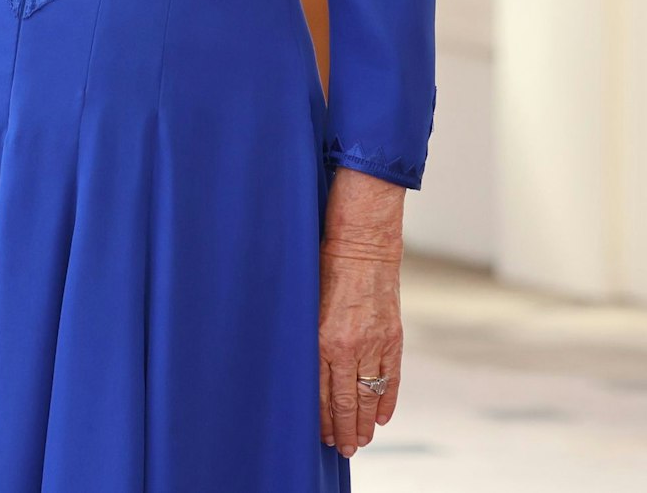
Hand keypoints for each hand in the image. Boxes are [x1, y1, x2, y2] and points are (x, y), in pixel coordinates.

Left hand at [318, 173, 405, 458]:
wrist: (362, 245)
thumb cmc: (323, 267)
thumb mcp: (305, 302)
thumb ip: (307, 335)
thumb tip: (302, 364)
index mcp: (321, 338)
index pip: (322, 391)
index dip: (323, 417)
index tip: (322, 437)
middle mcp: (348, 346)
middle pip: (347, 400)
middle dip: (344, 429)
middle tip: (344, 450)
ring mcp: (374, 343)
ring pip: (370, 394)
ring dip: (366, 421)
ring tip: (362, 441)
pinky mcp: (393, 337)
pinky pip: (391, 376)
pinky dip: (387, 399)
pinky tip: (382, 416)